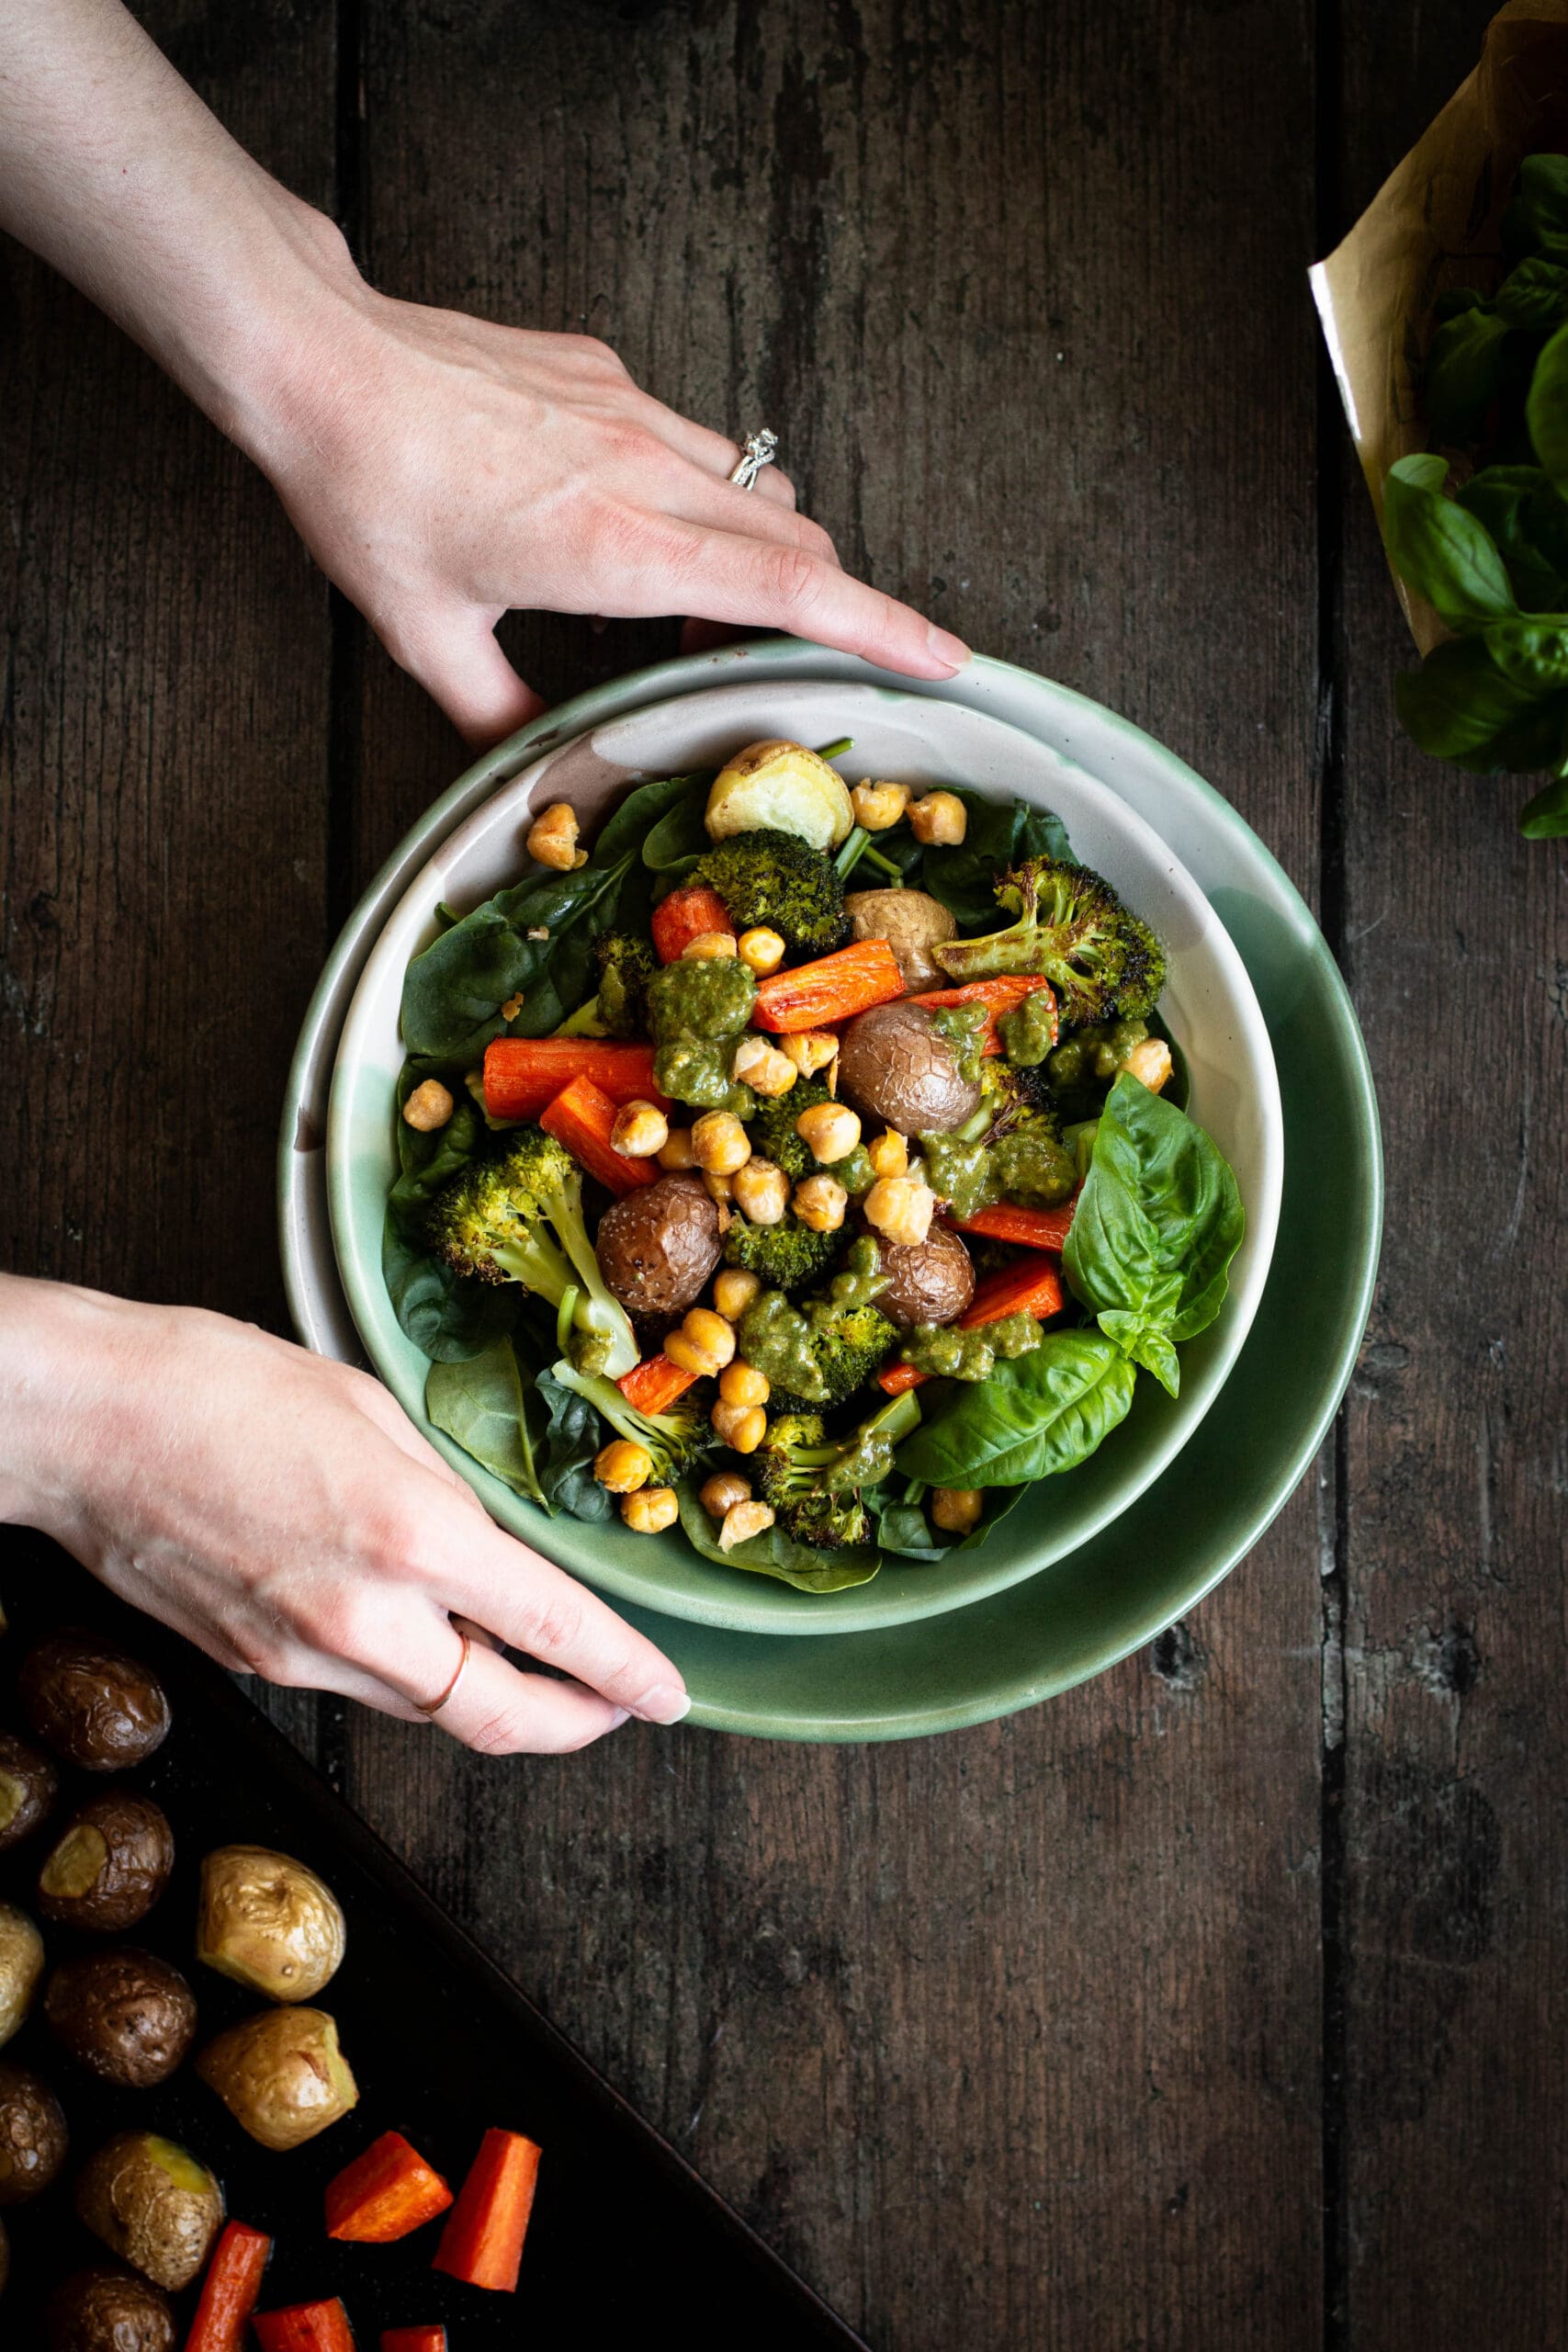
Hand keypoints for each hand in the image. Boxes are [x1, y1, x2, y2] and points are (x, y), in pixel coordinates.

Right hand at [0, 1278, 689, 1753]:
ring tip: (522, 1656)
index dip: (625, 1673)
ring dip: (488, 1695)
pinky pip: (360, 1687)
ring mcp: (302, 1656)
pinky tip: (413, 1625)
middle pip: (498, 1718)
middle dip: (575, 1725)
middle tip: (615, 1709)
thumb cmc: (217, 1387)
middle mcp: (364, 1617)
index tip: (669, 1695)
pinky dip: (405, 1670)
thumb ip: (445, 1493)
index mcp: (413, 1536)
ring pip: (428, 1708)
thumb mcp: (371, 1409)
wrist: (86, 1426)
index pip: (554, 1632)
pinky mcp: (256, 1668)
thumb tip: (490, 1545)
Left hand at [251, 267, 970, 742]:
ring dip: (767, 551)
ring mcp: (631, 413)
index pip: (790, 593)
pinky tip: (632, 523)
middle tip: (808, 661)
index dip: (881, 629)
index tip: (943, 657)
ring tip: (704, 603)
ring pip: (756, 487)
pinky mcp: (606, 376)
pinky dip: (702, 496)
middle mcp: (644, 472)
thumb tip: (537, 771)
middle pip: (798, 543)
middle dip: (830, 606)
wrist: (318, 360)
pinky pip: (695, 443)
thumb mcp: (427, 634)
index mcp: (617, 548)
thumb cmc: (365, 491)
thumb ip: (499, 714)